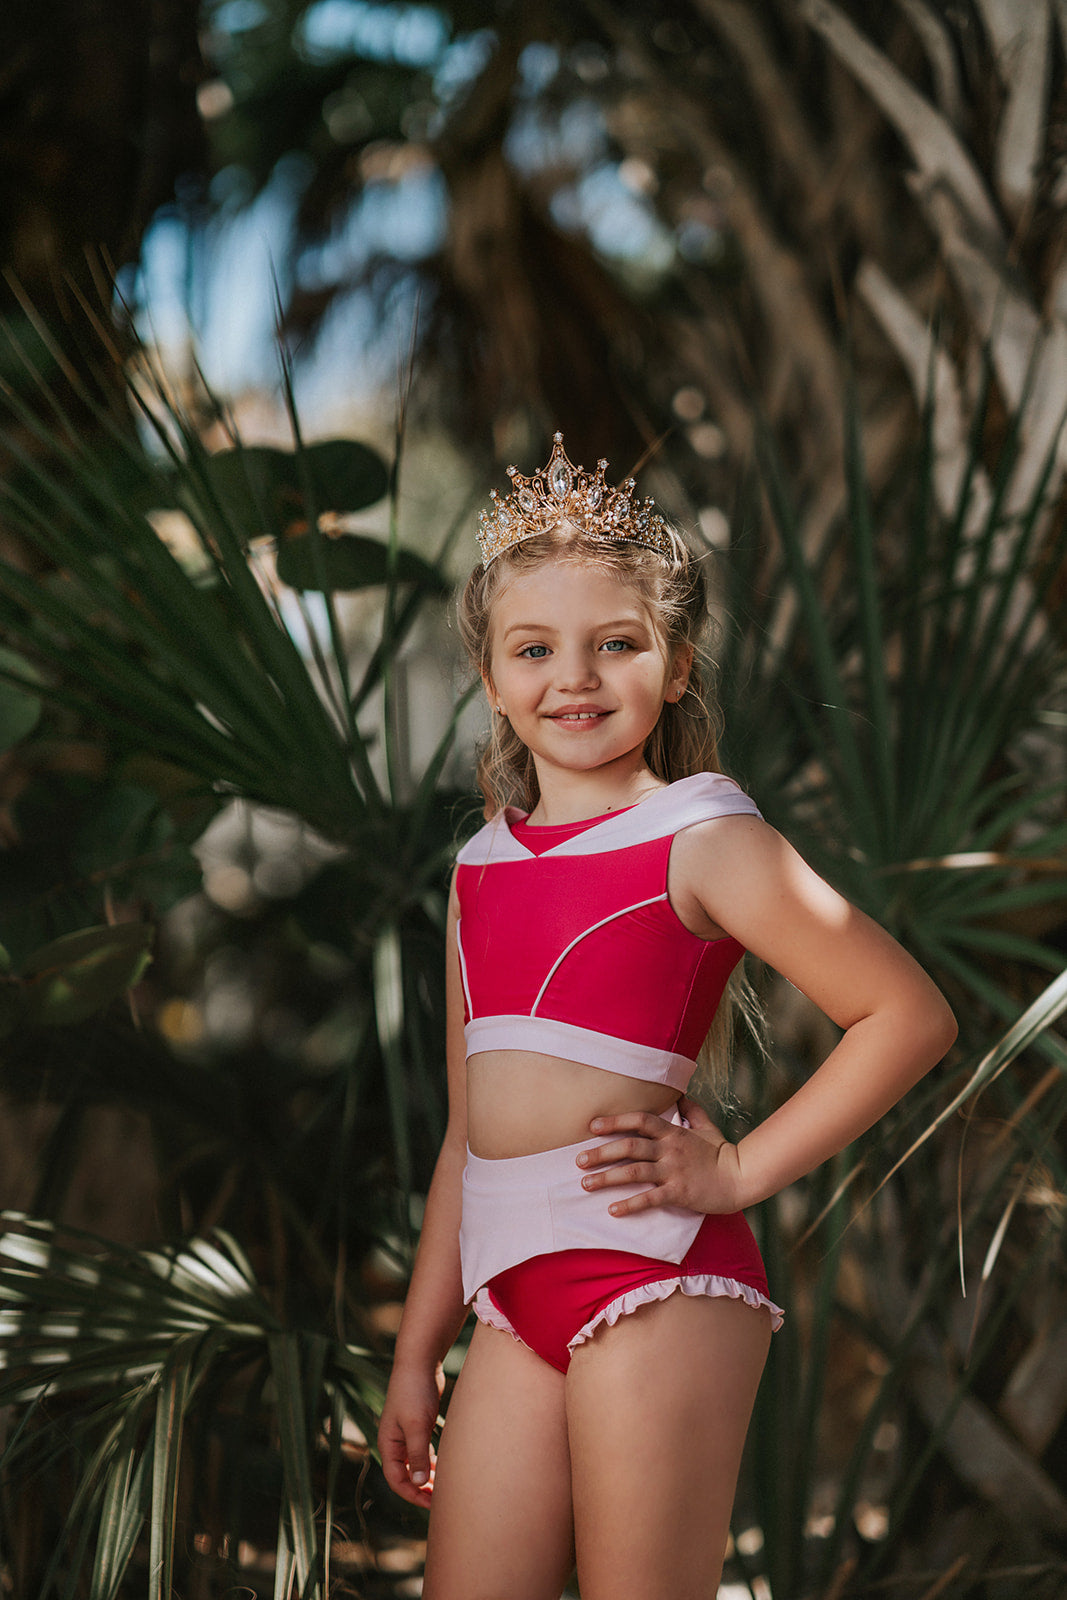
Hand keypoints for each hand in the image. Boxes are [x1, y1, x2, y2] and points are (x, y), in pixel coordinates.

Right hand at [377, 1362, 445, 1506]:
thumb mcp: (417, 1425)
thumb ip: (419, 1455)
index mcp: (388, 1444)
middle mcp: (394, 1441)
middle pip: (405, 1474)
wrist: (420, 1361)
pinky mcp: (418, 1423)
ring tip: (444, 1486)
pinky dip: (431, 1460)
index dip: (412, 1495)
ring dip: (427, 1476)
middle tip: (440, 1500)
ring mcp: (406, 1432)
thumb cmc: (415, 1392)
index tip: (432, 1504)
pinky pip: (422, 1450)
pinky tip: (443, 1465)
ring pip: (415, 1463)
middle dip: (421, 1489)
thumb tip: (420, 1484)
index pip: (396, 1480)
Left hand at [575, 1096, 745, 1215]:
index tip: (592, 1126)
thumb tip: (680, 1093)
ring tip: (586, 1184)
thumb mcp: (707, 1126)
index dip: (615, 1121)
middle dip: (601, 1152)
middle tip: (578, 1160)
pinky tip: (613, 1210)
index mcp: (674, 1132)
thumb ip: (691, 1110)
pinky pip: (650, 1198)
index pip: (639, 1120)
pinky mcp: (679, 1192)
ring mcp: (674, 1171)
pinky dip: (630, 1204)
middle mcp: (670, 1149)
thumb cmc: (722, 1153)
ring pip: (634, 1172)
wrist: (741, 1178)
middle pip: (630, 1146)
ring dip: (607, 1177)